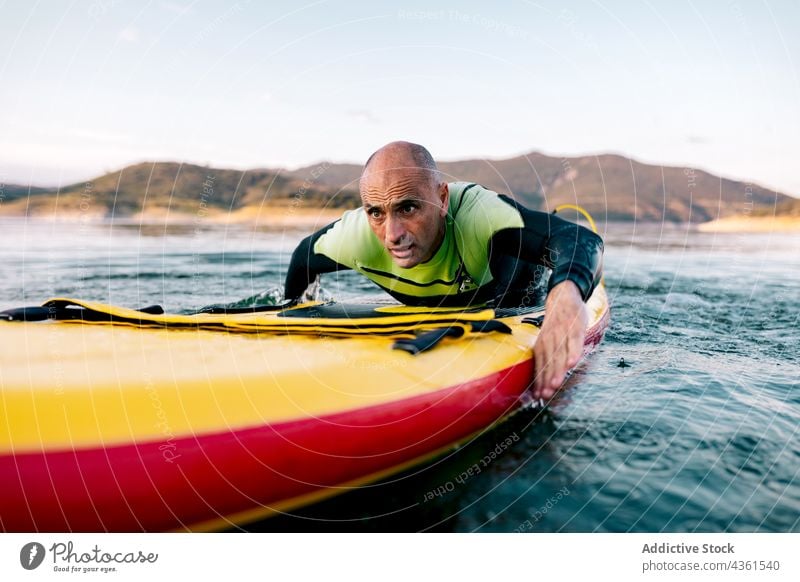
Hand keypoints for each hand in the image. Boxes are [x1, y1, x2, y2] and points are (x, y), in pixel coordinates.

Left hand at [532, 280, 586, 399]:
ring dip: (557, 370)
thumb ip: (548, 358)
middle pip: (549, 363)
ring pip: (560, 354)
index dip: (539, 382)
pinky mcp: (575, 328)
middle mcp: (549, 340)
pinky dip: (573, 353)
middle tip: (546, 395)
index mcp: (541, 345)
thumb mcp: (548, 339)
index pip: (540, 366)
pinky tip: (572, 364)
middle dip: (547, 380)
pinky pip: (574, 342)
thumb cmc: (557, 324)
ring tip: (555, 385)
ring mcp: (562, 334)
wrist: (562, 297)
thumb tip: (543, 382)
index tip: (538, 397)